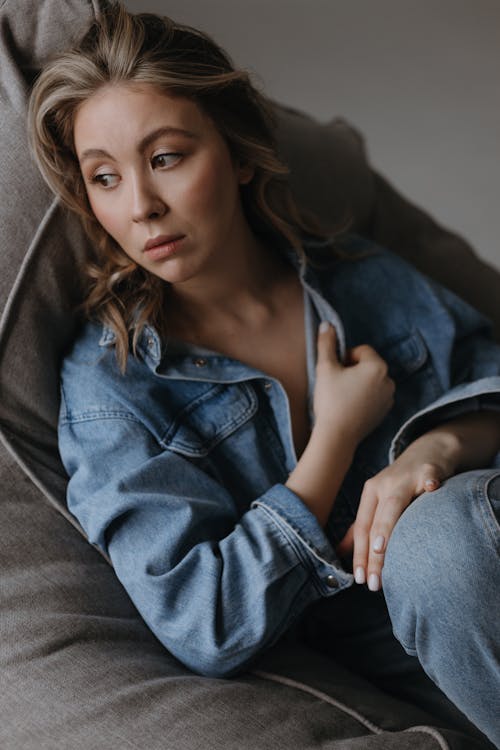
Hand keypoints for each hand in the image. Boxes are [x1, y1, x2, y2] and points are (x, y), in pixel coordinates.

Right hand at [313, 322, 394, 446]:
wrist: (337, 436)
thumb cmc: (331, 400)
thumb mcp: (325, 368)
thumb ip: (326, 343)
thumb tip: (327, 324)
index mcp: (378, 366)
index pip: (361, 350)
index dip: (345, 358)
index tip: (335, 372)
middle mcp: (389, 380)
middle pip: (368, 364)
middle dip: (352, 370)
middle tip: (337, 384)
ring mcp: (389, 397)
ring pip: (371, 380)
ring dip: (358, 382)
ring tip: (343, 396)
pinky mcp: (385, 411)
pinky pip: (374, 395)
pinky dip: (364, 396)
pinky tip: (350, 406)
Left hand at [336, 429, 459, 590]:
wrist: (430, 450)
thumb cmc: (403, 482)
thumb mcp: (379, 500)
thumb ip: (362, 526)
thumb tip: (340, 552)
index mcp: (371, 493)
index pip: (361, 527)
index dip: (359, 554)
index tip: (359, 579)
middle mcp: (385, 485)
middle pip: (375, 521)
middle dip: (372, 553)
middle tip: (373, 582)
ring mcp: (407, 478)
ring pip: (394, 504)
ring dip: (387, 526)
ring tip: (381, 548)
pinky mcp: (430, 471)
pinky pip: (430, 478)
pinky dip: (430, 483)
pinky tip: (432, 488)